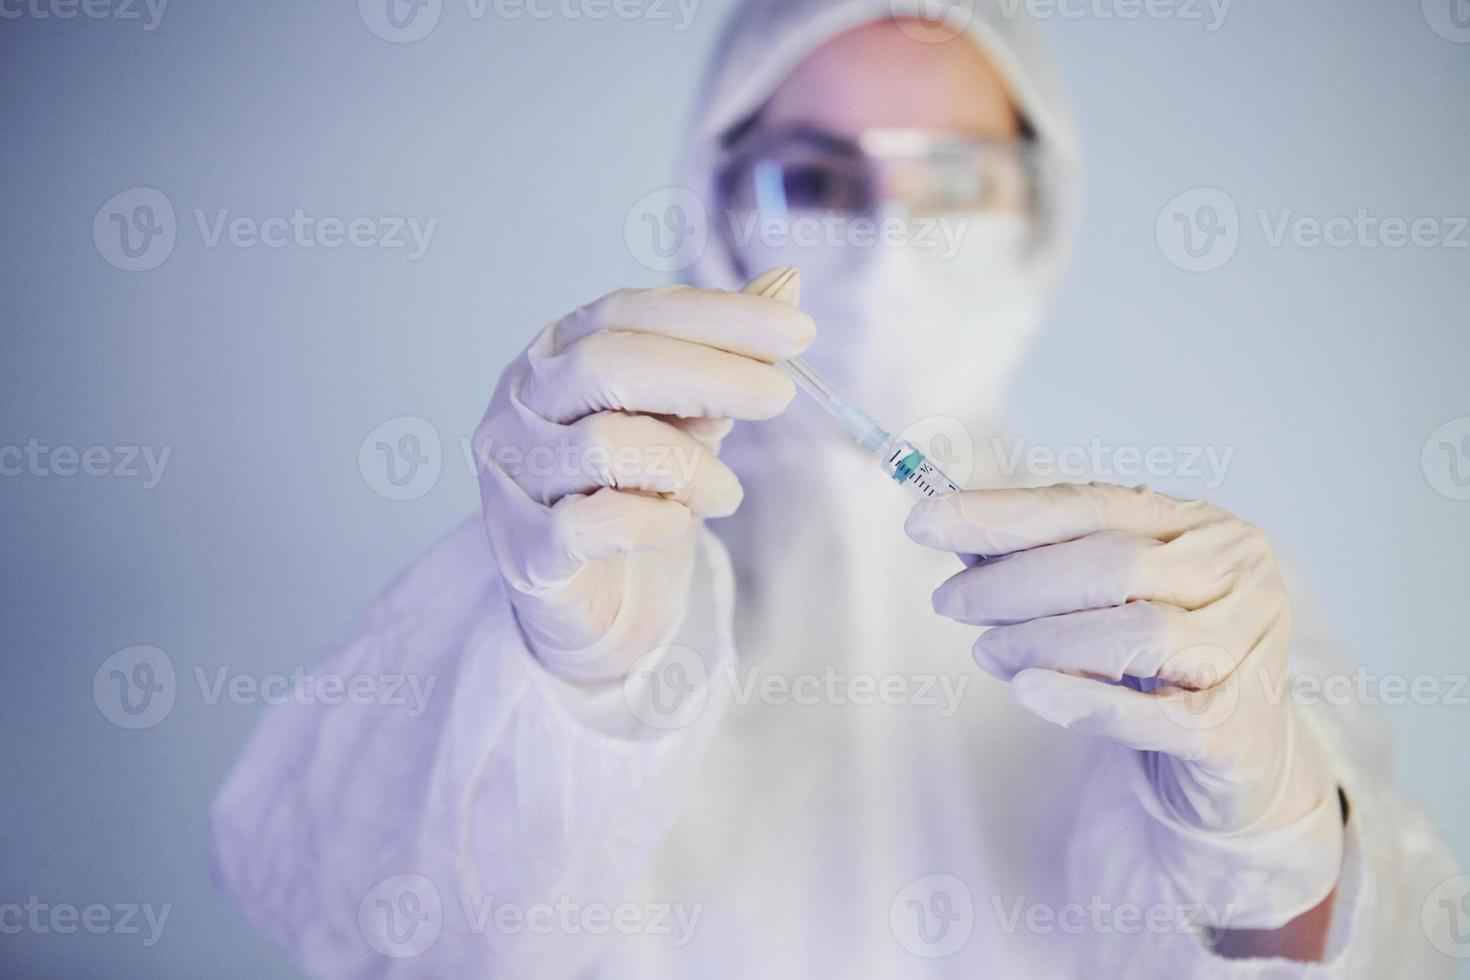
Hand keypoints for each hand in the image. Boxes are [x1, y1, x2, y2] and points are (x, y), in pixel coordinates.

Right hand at [474, 268, 812, 680]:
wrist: (600, 605)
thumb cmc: (639, 491)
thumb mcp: (690, 414)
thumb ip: (726, 352)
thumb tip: (786, 279)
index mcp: (556, 352)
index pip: (629, 312)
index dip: (715, 317)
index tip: (797, 331)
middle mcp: (520, 402)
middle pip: (608, 364)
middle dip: (709, 374)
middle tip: (780, 397)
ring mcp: (513, 474)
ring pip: (606, 445)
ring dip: (690, 467)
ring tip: (725, 494)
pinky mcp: (523, 549)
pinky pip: (595, 523)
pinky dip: (655, 522)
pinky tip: (677, 525)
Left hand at [906, 482, 1343, 927]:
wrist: (1239, 761)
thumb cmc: (1159, 664)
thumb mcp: (1108, 597)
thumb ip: (1048, 562)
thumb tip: (957, 534)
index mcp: (1201, 526)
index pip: (1091, 505)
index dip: (1004, 512)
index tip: (925, 520)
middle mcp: (1237, 576)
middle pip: (1110, 566)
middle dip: (1012, 583)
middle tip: (949, 602)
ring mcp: (1247, 650)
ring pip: (1133, 635)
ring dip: (1038, 642)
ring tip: (988, 653)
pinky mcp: (1237, 730)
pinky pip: (1153, 714)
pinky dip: (1082, 700)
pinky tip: (1029, 690)